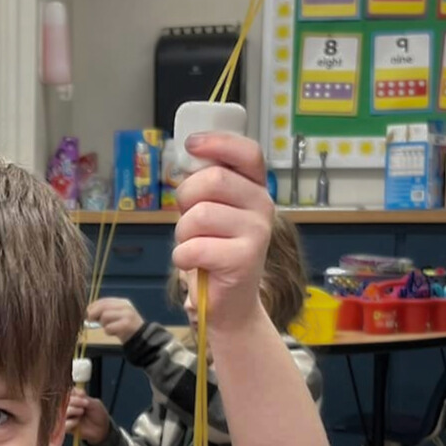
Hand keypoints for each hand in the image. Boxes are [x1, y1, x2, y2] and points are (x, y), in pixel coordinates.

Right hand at [65, 388, 110, 445]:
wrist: (102, 429)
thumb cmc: (98, 415)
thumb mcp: (94, 403)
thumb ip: (84, 398)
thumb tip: (77, 391)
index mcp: (75, 399)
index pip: (67, 392)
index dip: (73, 392)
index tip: (82, 394)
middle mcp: (69, 407)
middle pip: (63, 400)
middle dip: (74, 401)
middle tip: (85, 403)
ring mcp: (67, 417)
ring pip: (62, 411)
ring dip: (72, 410)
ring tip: (81, 412)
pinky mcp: (66, 427)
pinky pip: (63, 424)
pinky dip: (70, 422)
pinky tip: (77, 422)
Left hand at [88, 297, 143, 343]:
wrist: (141, 338)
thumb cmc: (125, 328)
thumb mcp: (117, 316)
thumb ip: (105, 311)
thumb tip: (88, 312)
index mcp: (122, 302)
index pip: (104, 300)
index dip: (93, 306)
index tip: (88, 312)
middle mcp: (125, 306)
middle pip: (103, 306)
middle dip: (94, 313)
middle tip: (91, 319)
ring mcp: (127, 315)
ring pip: (105, 316)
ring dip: (103, 324)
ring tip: (110, 328)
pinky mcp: (126, 325)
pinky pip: (109, 328)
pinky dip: (108, 332)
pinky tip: (114, 333)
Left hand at [173, 135, 273, 333]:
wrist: (229, 303)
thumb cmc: (214, 251)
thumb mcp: (211, 212)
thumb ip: (204, 185)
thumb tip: (187, 157)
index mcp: (256, 189)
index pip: (247, 153)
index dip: (218, 142)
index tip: (191, 145)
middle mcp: (262, 207)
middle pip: (213, 179)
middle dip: (186, 196)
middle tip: (186, 217)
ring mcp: (257, 234)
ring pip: (199, 215)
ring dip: (182, 232)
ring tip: (192, 245)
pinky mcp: (244, 260)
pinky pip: (194, 247)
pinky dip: (182, 257)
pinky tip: (193, 263)